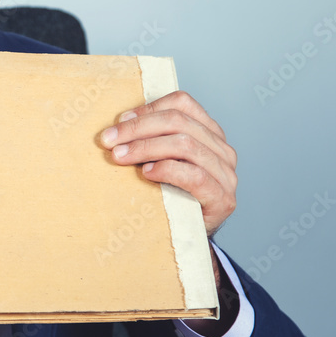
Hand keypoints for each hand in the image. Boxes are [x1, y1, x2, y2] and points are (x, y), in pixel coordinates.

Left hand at [99, 91, 237, 236]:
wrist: (188, 233)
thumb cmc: (170, 192)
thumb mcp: (161, 157)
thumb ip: (151, 137)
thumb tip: (118, 124)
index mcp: (209, 131)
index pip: (181, 103)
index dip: (147, 108)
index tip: (119, 121)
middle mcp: (222, 149)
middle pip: (178, 121)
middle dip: (137, 128)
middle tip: (109, 140)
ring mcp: (226, 174)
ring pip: (185, 144)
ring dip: (146, 147)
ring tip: (120, 156)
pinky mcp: (222, 198)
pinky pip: (195, 175)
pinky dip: (167, 169)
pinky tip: (146, 172)